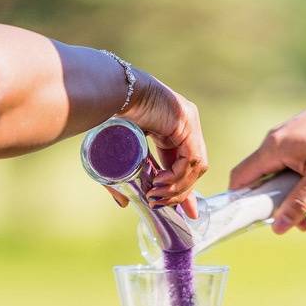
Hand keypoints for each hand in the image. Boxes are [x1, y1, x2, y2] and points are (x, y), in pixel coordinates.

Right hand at [108, 70, 207, 217]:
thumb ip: (126, 176)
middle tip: (161, 204)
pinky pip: (192, 158)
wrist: (111, 93)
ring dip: (177, 186)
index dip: (186, 189)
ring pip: (195, 166)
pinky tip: (161, 181)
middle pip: (194, 168)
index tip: (187, 212)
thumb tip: (123, 204)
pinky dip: (178, 175)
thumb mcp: (123, 153)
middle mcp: (187, 125)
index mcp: (175, 129)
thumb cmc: (109, 118)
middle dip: (182, 192)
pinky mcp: (187, 121)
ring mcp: (189, 121)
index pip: (188, 165)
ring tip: (155, 194)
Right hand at [229, 90, 305, 233]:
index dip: (239, 200)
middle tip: (292, 222)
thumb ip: (299, 203)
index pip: (240, 177)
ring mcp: (286, 137)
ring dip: (286, 195)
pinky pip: (287, 164)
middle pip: (258, 178)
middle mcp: (274, 141)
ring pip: (275, 172)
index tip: (249, 219)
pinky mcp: (298, 138)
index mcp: (274, 148)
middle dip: (270, 203)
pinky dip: (295, 181)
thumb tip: (277, 228)